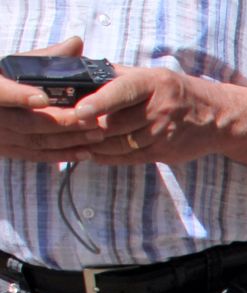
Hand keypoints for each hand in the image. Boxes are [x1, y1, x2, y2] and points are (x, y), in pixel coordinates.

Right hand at [0, 37, 99, 162]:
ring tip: (97, 135)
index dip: (19, 96)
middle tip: (92, 121)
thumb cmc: (5, 77)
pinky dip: (61, 155)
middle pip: (26, 122)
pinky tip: (86, 153)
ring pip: (34, 141)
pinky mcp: (6, 149)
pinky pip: (34, 156)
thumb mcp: (18, 64)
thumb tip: (77, 42)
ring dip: (68, 140)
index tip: (43, 98)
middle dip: (62, 123)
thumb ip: (47, 56)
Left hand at [57, 65, 223, 166]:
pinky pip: (129, 158)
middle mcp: (160, 109)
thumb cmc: (178, 93)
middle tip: (63, 127)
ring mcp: (163, 134)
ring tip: (73, 141)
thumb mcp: (154, 76)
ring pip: (119, 143)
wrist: (218, 118)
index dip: (100, 102)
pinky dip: (107, 157)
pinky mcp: (164, 153)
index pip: (122, 91)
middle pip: (115, 122)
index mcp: (154, 83)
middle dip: (87, 127)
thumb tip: (84, 76)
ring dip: (94, 144)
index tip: (81, 110)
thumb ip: (121, 77)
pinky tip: (92, 153)